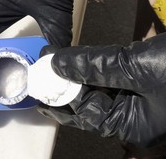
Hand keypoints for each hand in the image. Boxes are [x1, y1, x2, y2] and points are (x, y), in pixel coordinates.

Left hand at [39, 33, 165, 146]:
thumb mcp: (137, 69)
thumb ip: (96, 67)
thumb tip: (58, 63)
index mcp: (131, 125)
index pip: (85, 112)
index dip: (62, 94)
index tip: (43, 78)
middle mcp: (133, 117)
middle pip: (90, 104)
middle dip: (67, 87)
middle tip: (44, 75)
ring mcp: (139, 100)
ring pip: (100, 91)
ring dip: (79, 76)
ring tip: (56, 64)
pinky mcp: (143, 82)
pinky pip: (113, 80)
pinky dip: (97, 70)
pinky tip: (82, 62)